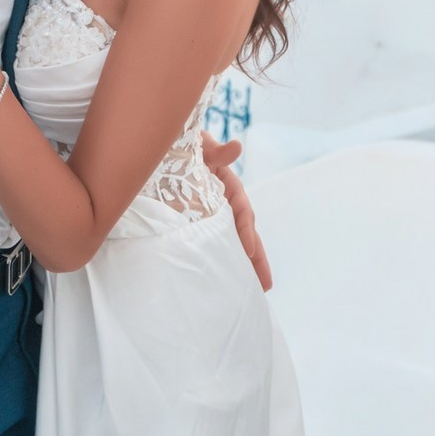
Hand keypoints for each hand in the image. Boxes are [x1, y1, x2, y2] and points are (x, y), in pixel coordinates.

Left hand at [203, 137, 272, 291]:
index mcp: (229, 186)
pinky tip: (222, 278)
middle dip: (256, 259)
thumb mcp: (202, 147)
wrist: (170, 148)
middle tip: (265, 285)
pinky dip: (221, 259)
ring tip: (251, 290)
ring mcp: (214, 215)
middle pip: (244, 233)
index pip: (243, 211)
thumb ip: (217, 151)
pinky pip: (213, 243)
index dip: (247, 231)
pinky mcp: (199, 223)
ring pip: (232, 241)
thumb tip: (236, 147)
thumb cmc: (189, 145)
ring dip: (243, 264)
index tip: (250, 251)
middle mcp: (226, 203)